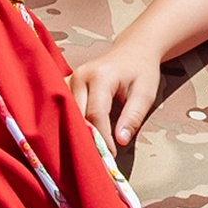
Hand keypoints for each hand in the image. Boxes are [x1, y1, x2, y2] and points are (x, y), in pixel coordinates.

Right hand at [71, 28, 166, 154]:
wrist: (133, 50)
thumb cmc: (141, 71)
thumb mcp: (145, 93)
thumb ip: (133, 117)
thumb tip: (120, 141)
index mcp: (100, 76)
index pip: (96, 114)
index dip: (102, 138)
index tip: (110, 156)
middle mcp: (80, 75)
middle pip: (76, 115)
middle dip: (86, 137)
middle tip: (97, 157)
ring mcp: (70, 78)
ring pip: (66, 112)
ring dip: (74, 130)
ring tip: (86, 148)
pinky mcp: (66, 82)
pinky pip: (62, 106)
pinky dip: (68, 121)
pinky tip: (75, 135)